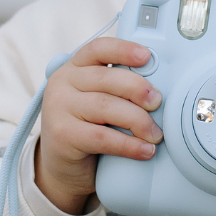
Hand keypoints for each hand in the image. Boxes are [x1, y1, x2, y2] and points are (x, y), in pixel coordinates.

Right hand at [34, 38, 162, 215]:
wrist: (62, 166)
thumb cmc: (88, 128)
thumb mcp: (99, 101)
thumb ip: (118, 88)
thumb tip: (157, 89)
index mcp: (74, 67)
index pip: (98, 49)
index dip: (123, 49)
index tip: (146, 56)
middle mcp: (62, 83)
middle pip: (106, 78)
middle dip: (138, 89)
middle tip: (157, 102)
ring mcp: (58, 108)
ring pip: (106, 107)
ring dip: (139, 121)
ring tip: (155, 134)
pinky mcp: (62, 135)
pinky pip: (103, 137)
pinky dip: (129, 144)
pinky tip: (145, 150)